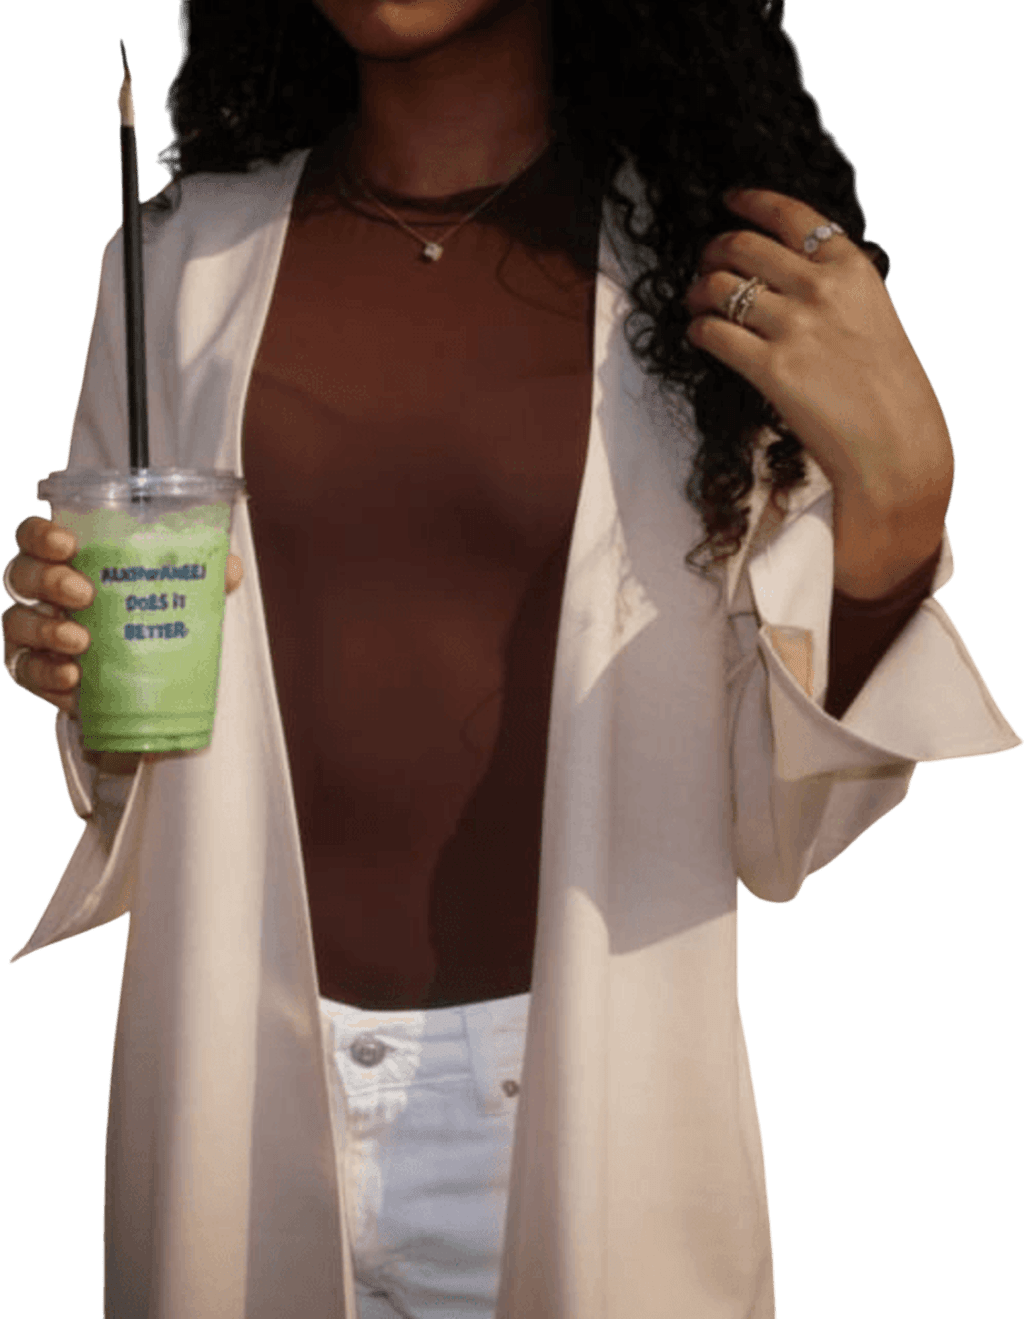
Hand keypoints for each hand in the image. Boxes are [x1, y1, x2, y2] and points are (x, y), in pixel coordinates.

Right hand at [2, 516, 244, 714]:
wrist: (137, 684)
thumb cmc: (146, 621)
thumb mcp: (178, 596)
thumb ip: (202, 578)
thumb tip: (230, 566)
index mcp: (71, 562)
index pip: (35, 536)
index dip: (40, 534)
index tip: (66, 543)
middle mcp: (44, 594)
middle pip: (21, 574)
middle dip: (48, 579)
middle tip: (83, 593)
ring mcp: (35, 633)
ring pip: (16, 622)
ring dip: (46, 629)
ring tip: (81, 641)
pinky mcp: (38, 673)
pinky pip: (26, 671)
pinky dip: (47, 674)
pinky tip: (72, 677)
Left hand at [684, 188, 954, 516]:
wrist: (895, 443)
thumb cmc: (889, 389)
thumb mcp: (874, 316)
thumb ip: (836, 289)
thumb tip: (789, 275)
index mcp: (852, 268)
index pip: (791, 215)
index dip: (751, 203)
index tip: (730, 201)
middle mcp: (821, 289)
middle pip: (744, 247)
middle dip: (713, 251)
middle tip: (704, 264)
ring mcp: (795, 327)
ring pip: (720, 287)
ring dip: (698, 292)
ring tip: (696, 303)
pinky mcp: (771, 368)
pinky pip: (714, 333)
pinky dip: (698, 330)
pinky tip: (699, 335)